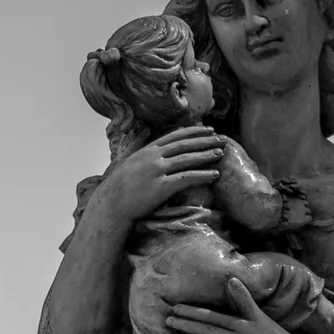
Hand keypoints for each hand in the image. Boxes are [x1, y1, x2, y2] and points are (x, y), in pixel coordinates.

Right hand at [97, 126, 223, 225]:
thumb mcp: (129, 162)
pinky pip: (186, 178)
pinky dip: (202, 175)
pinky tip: (214, 174)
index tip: (208, 129)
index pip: (175, 136)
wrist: (111, 204)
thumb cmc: (119, 187)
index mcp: (147, 150)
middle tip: (222, 138)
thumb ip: (140, 149)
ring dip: (206, 155)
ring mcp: (157, 171)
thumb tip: (147, 139)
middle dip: (205, 140)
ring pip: (187, 159)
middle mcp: (153, 157)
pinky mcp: (161, 187)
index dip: (194, 131)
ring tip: (221, 153)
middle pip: (185, 144)